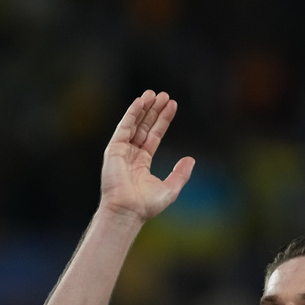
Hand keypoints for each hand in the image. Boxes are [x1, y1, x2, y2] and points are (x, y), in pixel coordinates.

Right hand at [100, 90, 195, 221]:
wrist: (128, 211)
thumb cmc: (146, 205)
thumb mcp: (170, 188)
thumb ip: (180, 174)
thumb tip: (191, 159)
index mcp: (142, 163)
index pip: (154, 136)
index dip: (163, 120)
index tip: (172, 105)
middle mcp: (131, 155)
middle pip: (144, 126)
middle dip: (154, 110)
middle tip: (164, 94)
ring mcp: (121, 151)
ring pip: (134, 124)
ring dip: (144, 108)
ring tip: (154, 93)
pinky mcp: (113, 149)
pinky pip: (124, 127)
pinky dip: (132, 113)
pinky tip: (141, 102)